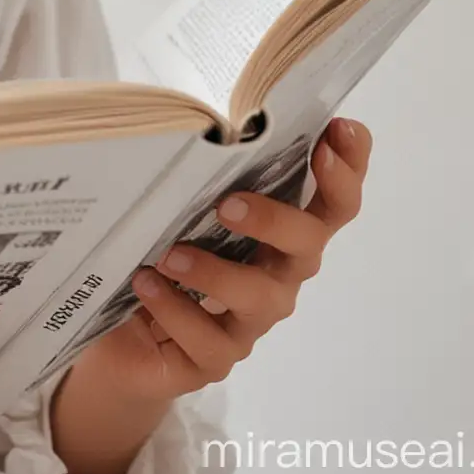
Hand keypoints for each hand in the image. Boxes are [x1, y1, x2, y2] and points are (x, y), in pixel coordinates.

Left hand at [70, 116, 371, 404]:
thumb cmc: (162, 251)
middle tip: (229, 203)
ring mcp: (250, 320)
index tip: (338, 130)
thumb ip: (199, 168)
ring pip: (260, 297)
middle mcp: (277, 273)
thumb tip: (191, 115)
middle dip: (277, 219)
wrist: (127, 338)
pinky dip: (175, 309)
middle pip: (308, 244)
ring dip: (216, 273)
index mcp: (279, 230)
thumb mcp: (179, 203)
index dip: (347, 167)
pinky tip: (147, 285)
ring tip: (170, 256)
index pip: (332, 199)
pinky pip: (208, 340)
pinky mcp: (215, 358)